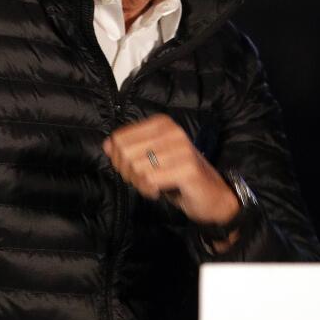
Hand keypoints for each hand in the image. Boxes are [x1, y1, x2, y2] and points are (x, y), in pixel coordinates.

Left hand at [102, 114, 239, 228]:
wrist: (212, 196)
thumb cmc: (178, 176)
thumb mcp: (151, 159)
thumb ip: (129, 149)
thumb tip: (107, 145)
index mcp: (162, 124)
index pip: (119, 138)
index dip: (118, 159)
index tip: (131, 170)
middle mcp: (172, 131)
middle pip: (125, 153)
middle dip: (128, 173)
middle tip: (142, 181)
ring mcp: (182, 149)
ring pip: (137, 168)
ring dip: (140, 184)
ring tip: (153, 186)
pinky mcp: (187, 169)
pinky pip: (151, 181)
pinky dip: (150, 191)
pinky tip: (160, 192)